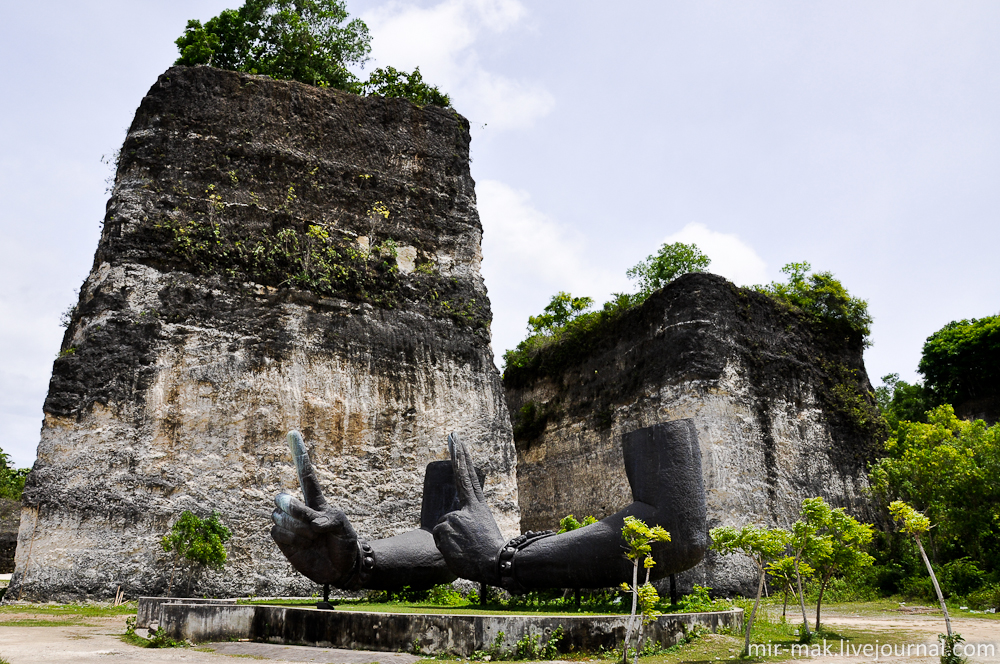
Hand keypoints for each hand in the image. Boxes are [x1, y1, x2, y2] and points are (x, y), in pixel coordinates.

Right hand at [270, 431, 359, 585]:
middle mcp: (300, 510)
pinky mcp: (283, 541)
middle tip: (309, 521)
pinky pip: (275, 532)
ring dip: (297, 528)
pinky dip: (290, 538)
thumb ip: (327, 521)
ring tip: (312, 537)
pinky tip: (303, 544)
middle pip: (282, 498)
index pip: (305, 474)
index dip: (299, 454)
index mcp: (316, 501)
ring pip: (278, 517)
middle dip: (292, 508)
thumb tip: (312, 523)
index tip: (293, 432)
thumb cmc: (344, 542)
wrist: (341, 567)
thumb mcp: (343, 527)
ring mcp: (290, 525)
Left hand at [432, 433, 505, 584]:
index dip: (465, 461)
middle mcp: (466, 507)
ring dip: (450, 539)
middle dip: (458, 455)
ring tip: (465, 548)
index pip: (470, 479)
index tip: (461, 445)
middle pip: (459, 480)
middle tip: (454, 434)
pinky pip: (438, 537)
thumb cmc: (490, 552)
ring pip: (444, 525)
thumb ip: (466, 522)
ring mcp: (455, 516)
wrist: (494, 562)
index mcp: (478, 507)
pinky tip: (459, 551)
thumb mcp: (482, 532)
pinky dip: (445, 546)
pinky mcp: (446, 527)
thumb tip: (450, 523)